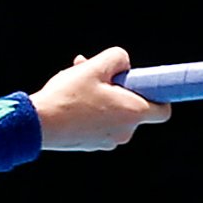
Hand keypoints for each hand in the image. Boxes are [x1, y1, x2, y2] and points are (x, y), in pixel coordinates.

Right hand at [36, 47, 165, 148]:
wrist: (38, 124)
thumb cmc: (68, 96)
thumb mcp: (95, 66)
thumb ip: (117, 58)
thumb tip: (125, 64)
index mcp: (133, 113)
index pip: (163, 110)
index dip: (156, 94)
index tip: (142, 83)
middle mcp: (125, 132)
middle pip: (133, 107)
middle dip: (118, 88)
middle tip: (97, 73)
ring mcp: (108, 141)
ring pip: (113, 113)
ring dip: (101, 95)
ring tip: (77, 80)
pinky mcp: (92, 145)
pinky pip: (99, 123)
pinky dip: (91, 109)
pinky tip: (70, 97)